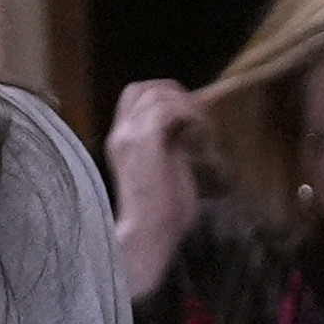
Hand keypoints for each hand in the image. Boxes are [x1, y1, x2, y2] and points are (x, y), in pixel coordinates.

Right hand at [107, 78, 205, 299]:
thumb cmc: (161, 213)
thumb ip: (170, 146)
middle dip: (176, 93)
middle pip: (144, 88)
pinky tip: (201, 132)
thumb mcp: (166, 169)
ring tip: (202, 126)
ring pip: (158, 94)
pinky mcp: (144, 141)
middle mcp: (121, 133)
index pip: (135, 97)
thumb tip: (188, 128)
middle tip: (197, 116)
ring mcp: (129, 136)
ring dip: (188, 104)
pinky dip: (190, 114)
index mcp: (122, 141)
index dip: (166, 96)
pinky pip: (168, 109)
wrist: (149, 235)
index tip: (191, 116)